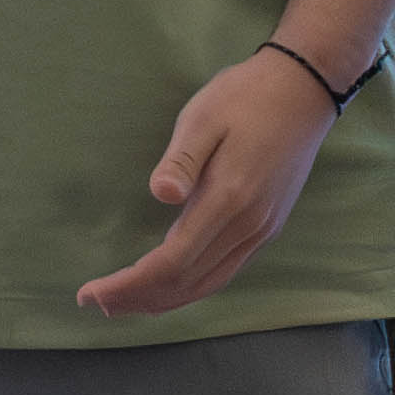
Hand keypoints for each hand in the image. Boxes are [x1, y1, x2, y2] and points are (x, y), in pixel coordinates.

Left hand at [73, 52, 340, 319]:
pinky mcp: (268, 226)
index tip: (91, 293)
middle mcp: (248, 226)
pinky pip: (226, 271)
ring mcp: (262, 229)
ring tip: (125, 303)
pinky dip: (192, 286)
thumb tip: (160, 195)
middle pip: (188, 282)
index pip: (172, 262)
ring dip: (165, 299)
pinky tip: (171, 284)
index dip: (130, 284)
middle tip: (95, 303)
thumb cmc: (245, 97)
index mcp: (228, 199)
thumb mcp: (204, 116)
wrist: (303, 91)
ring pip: (209, 283)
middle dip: (140, 298)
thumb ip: (182, 160)